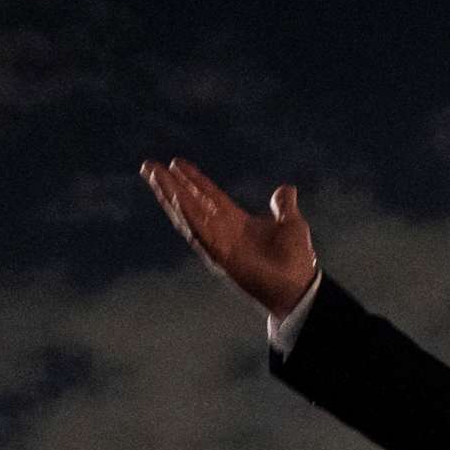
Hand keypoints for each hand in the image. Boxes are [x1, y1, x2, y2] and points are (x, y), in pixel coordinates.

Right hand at [141, 158, 319, 318]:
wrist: (299, 287)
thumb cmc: (296, 261)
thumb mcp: (291, 224)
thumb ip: (284, 206)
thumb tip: (285, 189)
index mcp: (236, 222)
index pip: (208, 196)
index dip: (193, 179)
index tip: (176, 162)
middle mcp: (222, 231)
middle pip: (190, 203)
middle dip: (169, 185)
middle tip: (149, 165)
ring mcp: (218, 243)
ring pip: (187, 214)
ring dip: (169, 194)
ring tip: (153, 175)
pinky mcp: (220, 255)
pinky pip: (199, 230)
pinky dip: (186, 213)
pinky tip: (174, 197)